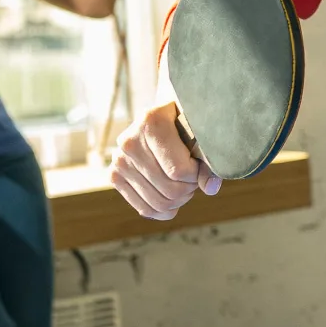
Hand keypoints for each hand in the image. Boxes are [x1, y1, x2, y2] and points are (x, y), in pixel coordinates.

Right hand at [110, 97, 219, 219]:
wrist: (164, 115)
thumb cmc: (187, 121)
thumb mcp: (202, 130)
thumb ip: (209, 158)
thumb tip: (210, 187)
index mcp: (151, 121)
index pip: (178, 170)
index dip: (196, 174)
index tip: (200, 163)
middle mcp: (130, 141)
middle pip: (169, 189)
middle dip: (189, 188)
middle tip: (194, 177)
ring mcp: (119, 159)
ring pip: (158, 203)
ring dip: (179, 200)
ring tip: (185, 184)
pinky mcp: (115, 175)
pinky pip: (144, 209)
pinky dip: (164, 211)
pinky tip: (175, 203)